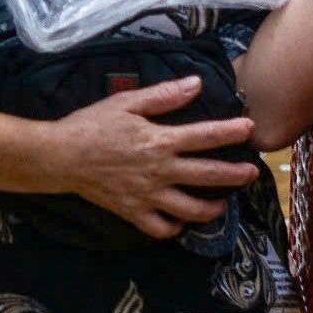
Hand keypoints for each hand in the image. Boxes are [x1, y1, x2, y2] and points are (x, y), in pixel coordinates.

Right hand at [31, 75, 259, 240]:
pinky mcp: (134, 212)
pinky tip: (181, 220)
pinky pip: (162, 228)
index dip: (231, 132)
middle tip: (252, 173)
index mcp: (160, 141)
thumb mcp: (126, 103)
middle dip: (235, 174)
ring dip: (213, 208)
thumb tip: (196, 83)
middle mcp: (160, 171)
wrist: (60, 157)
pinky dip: (175, 227)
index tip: (250, 129)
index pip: (206, 136)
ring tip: (222, 204)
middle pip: (208, 175)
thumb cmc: (92, 125)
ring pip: (192, 209)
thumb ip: (164, 96)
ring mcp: (148, 196)